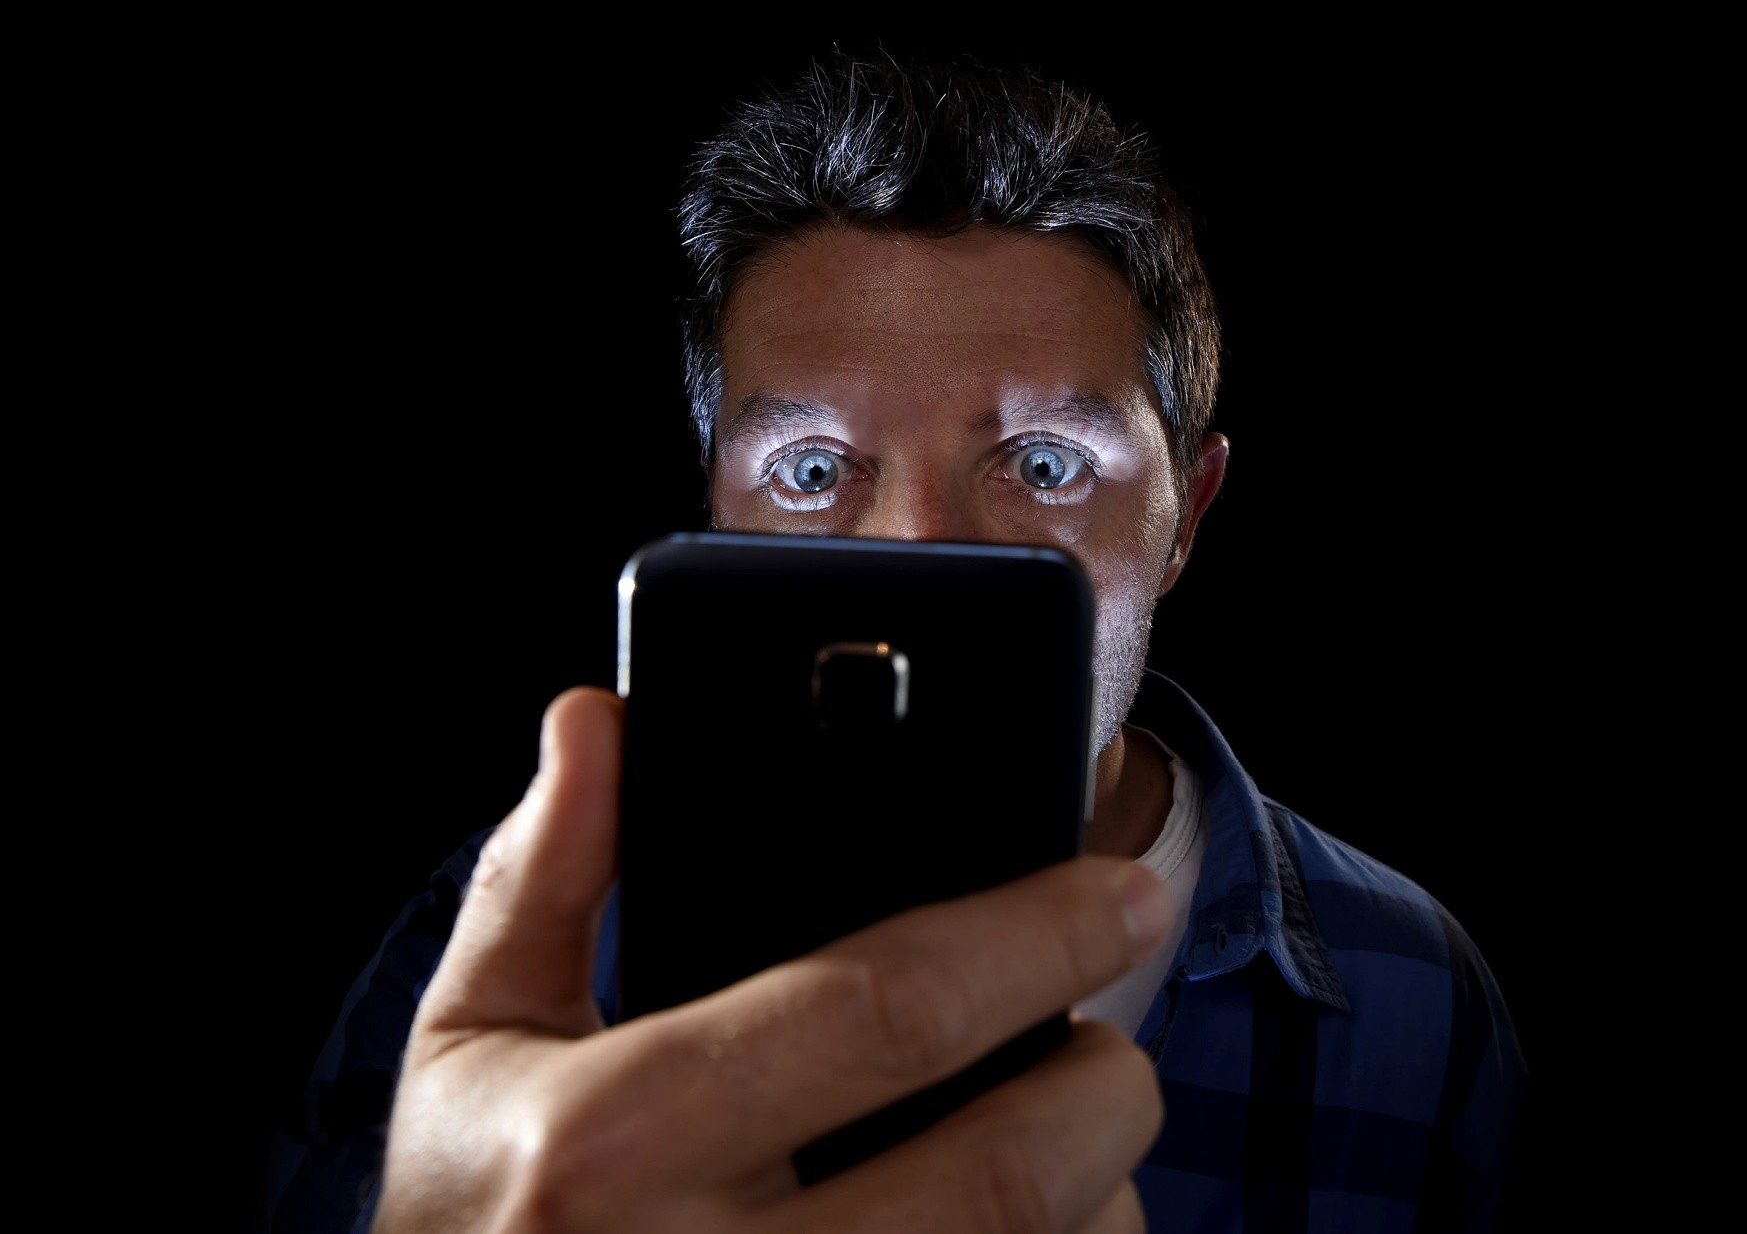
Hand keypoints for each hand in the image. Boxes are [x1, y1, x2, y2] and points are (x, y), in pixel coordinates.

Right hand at [374, 686, 1170, 1232]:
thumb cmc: (471, 1226)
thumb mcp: (469, 1048)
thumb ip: (540, 881)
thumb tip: (597, 722)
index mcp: (611, 1146)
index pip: (882, 1011)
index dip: (1032, 938)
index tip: (1119, 895)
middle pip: (1006, 1169)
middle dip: (1103, 1087)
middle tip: (1106, 1049)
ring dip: (1100, 1200)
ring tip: (1073, 1150)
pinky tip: (1035, 1231)